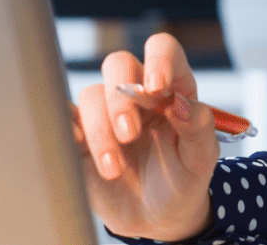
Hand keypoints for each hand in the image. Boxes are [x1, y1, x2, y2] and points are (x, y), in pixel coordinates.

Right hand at [71, 33, 220, 241]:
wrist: (156, 216)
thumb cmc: (183, 180)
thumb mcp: (200, 159)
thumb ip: (199, 128)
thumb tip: (182, 105)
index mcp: (171, 88)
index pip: (162, 50)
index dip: (158, 60)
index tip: (156, 89)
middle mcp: (137, 92)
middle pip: (118, 63)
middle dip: (121, 97)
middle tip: (130, 134)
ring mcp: (106, 111)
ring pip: (92, 95)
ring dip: (101, 131)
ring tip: (114, 168)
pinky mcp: (81, 134)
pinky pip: (65, 117)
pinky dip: (68, 129)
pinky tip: (82, 151)